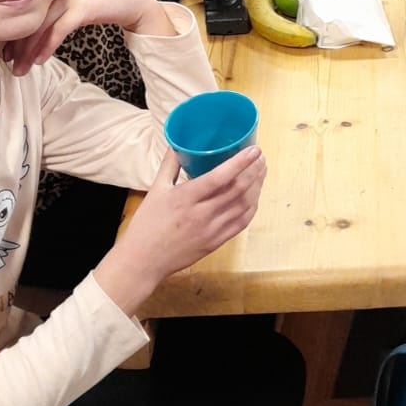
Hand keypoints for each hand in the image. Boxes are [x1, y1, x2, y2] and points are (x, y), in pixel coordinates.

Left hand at [3, 0, 173, 73]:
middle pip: (28, 21)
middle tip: (10, 68)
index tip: (6, 55)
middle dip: (17, 48)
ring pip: (40, 27)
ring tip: (21, 70)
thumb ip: (52, 14)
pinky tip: (40, 60)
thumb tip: (31, 36)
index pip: (23, 15)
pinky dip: (47, 46)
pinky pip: (59, 29)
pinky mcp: (82, 7)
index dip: (12, 36)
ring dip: (28, 52)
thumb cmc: (97, 4)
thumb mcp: (69, 6)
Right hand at [98, 145, 267, 305]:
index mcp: (186, 198)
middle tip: (261, 158)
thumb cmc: (146, 225)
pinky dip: (252, 208)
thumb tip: (177, 143)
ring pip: (243, 206)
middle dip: (254, 171)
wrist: (143, 261)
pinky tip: (255, 196)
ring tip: (261, 172)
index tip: (254, 150)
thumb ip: (168, 165)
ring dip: (256, 187)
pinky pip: (241, 223)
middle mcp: (202, 214)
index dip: (240, 162)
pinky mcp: (216, 243)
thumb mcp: (155, 190)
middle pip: (237, 190)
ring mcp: (211, 230)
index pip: (220, 177)